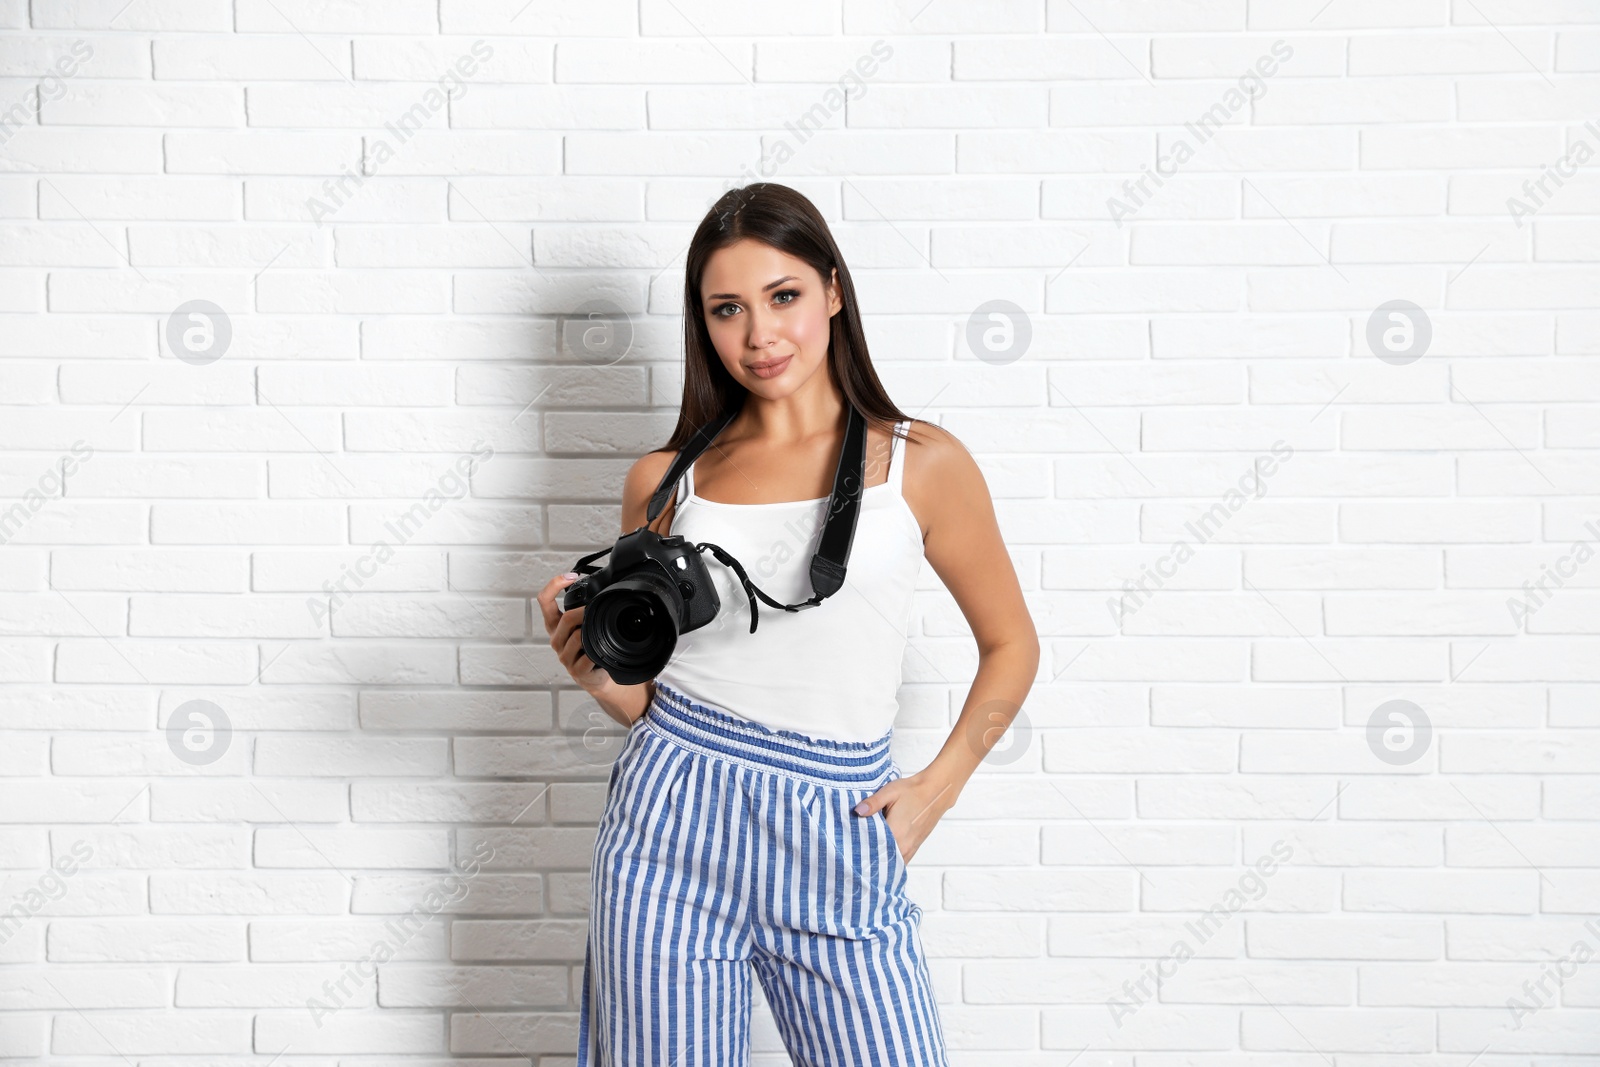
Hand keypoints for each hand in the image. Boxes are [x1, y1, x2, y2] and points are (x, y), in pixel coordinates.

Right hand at [537, 572, 609, 691]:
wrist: (594, 677)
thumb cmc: (588, 646)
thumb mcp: (581, 625)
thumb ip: (582, 608)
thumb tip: (600, 585)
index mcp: (554, 625)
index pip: (544, 600)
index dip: (554, 584)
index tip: (571, 576)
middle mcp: (555, 639)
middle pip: (565, 618)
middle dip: (583, 611)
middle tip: (597, 609)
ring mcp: (564, 656)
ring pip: (576, 637)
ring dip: (590, 631)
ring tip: (600, 631)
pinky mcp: (576, 670)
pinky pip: (586, 657)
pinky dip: (595, 652)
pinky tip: (600, 651)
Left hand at [852, 768, 958, 863]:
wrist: (936, 791)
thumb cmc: (912, 791)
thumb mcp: (889, 792)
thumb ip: (872, 803)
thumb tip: (857, 811)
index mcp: (896, 833)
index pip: (873, 851)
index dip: (860, 853)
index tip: (850, 853)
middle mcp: (904, 845)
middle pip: (882, 861)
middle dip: (868, 860)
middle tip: (854, 858)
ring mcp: (911, 848)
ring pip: (892, 864)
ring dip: (880, 862)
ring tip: (866, 858)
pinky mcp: (915, 847)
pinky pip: (901, 861)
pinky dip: (891, 861)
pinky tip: (882, 856)